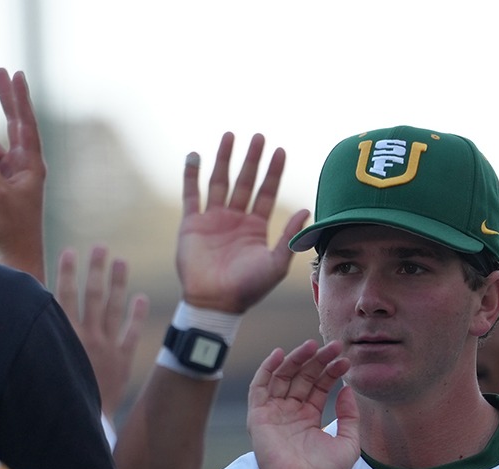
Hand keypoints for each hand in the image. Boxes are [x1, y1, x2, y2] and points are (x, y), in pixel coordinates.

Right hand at [55, 244, 147, 415]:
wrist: (81, 423)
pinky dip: (136, 316)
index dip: (66, 273)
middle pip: (92, 296)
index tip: (68, 251)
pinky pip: (131, 334)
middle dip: (95, 270)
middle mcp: (87, 337)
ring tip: (121, 261)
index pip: (64, 296)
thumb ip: (39, 337)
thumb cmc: (53, 394)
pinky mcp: (122, 362)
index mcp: (64, 336)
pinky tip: (140, 298)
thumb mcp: (41, 364)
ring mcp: (107, 348)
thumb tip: (24, 313)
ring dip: (117, 283)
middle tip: (100, 247)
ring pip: (113, 309)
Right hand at [179, 132, 309, 313]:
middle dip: (252, 159)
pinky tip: (195, 155)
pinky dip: (191, 175)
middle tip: (259, 136)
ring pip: (219, 181)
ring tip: (230, 135)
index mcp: (255, 227)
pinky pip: (191, 194)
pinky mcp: (191, 224)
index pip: (267, 192)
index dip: (273, 172)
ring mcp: (213, 220)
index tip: (280, 150)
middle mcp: (235, 219)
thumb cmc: (248, 288)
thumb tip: (308, 210)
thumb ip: (289, 237)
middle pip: (245, 181)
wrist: (215, 303)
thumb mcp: (275, 263)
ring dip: (224, 159)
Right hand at [247, 339, 356, 468]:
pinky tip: (280, 354)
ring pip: (283, 377)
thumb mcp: (349, 443)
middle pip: (303, 377)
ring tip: (313, 345)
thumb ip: (350, 417)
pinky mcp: (258, 416)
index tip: (345, 360)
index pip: (319, 386)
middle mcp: (290, 413)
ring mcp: (274, 413)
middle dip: (318, 360)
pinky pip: (259, 387)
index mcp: (309, 418)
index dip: (332, 371)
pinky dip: (267, 369)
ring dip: (296, 359)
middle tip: (334, 346)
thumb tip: (348, 390)